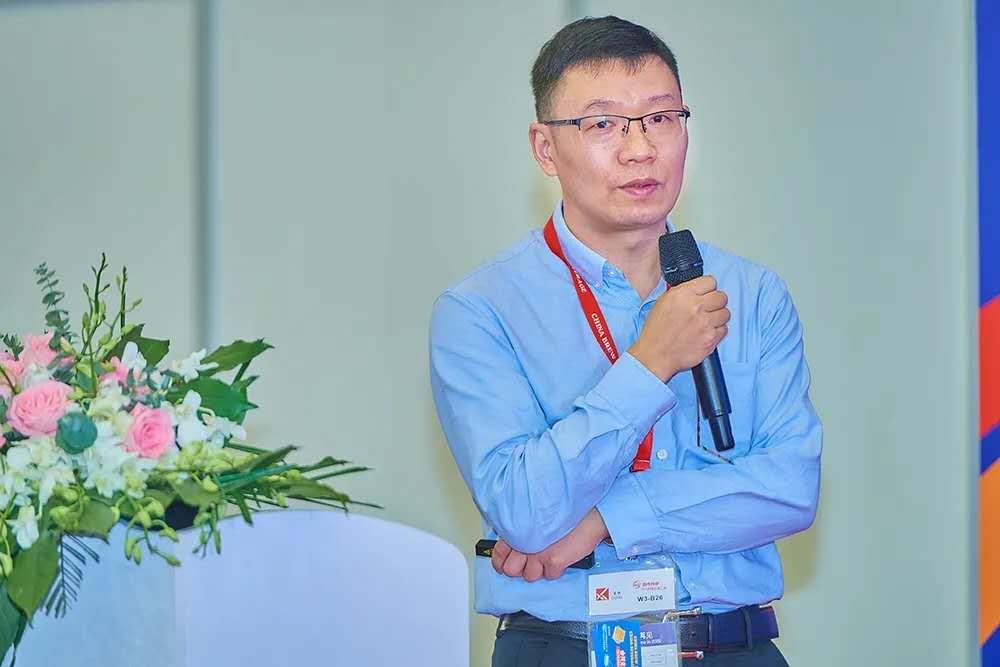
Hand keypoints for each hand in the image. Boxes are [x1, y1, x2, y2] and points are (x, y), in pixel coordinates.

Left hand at [491, 509, 609, 581]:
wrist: (589, 514)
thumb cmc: (566, 514)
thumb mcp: (538, 518)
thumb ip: (524, 530)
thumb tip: (514, 545)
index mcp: (517, 529)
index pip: (498, 553)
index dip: (500, 563)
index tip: (503, 565)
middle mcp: (525, 541)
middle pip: (511, 570)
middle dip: (520, 568)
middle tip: (530, 561)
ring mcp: (538, 553)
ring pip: (530, 576)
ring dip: (539, 569)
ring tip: (548, 557)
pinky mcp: (553, 561)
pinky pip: (549, 576)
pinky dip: (556, 570)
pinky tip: (561, 557)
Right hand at [628, 275, 729, 381]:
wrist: (656, 355)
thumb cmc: (657, 330)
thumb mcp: (663, 302)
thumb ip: (683, 292)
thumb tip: (697, 288)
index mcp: (682, 295)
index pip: (710, 281)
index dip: (708, 288)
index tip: (705, 294)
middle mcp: (696, 307)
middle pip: (721, 296)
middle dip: (715, 302)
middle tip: (707, 308)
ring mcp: (705, 323)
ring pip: (725, 313)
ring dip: (718, 316)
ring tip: (706, 321)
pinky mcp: (711, 338)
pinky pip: (724, 329)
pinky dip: (717, 331)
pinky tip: (706, 332)